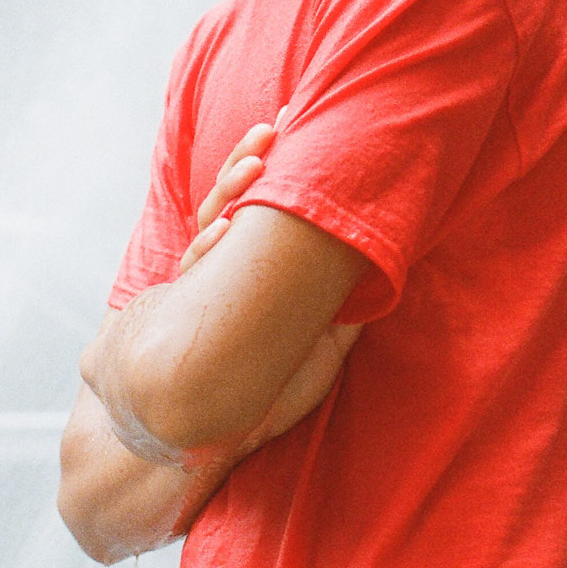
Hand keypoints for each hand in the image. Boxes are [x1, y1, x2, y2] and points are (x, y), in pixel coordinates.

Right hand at [178, 107, 359, 451]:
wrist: (214, 441)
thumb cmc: (268, 397)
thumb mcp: (323, 351)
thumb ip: (342, 316)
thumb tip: (379, 283)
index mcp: (254, 273)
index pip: (262, 208)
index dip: (273, 170)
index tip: (294, 131)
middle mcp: (226, 274)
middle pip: (232, 201)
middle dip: (250, 162)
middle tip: (273, 127)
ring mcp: (203, 290)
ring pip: (212, 226)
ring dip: (232, 191)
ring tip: (256, 161)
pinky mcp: (187, 315)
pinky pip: (195, 274)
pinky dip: (211, 249)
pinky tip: (227, 229)